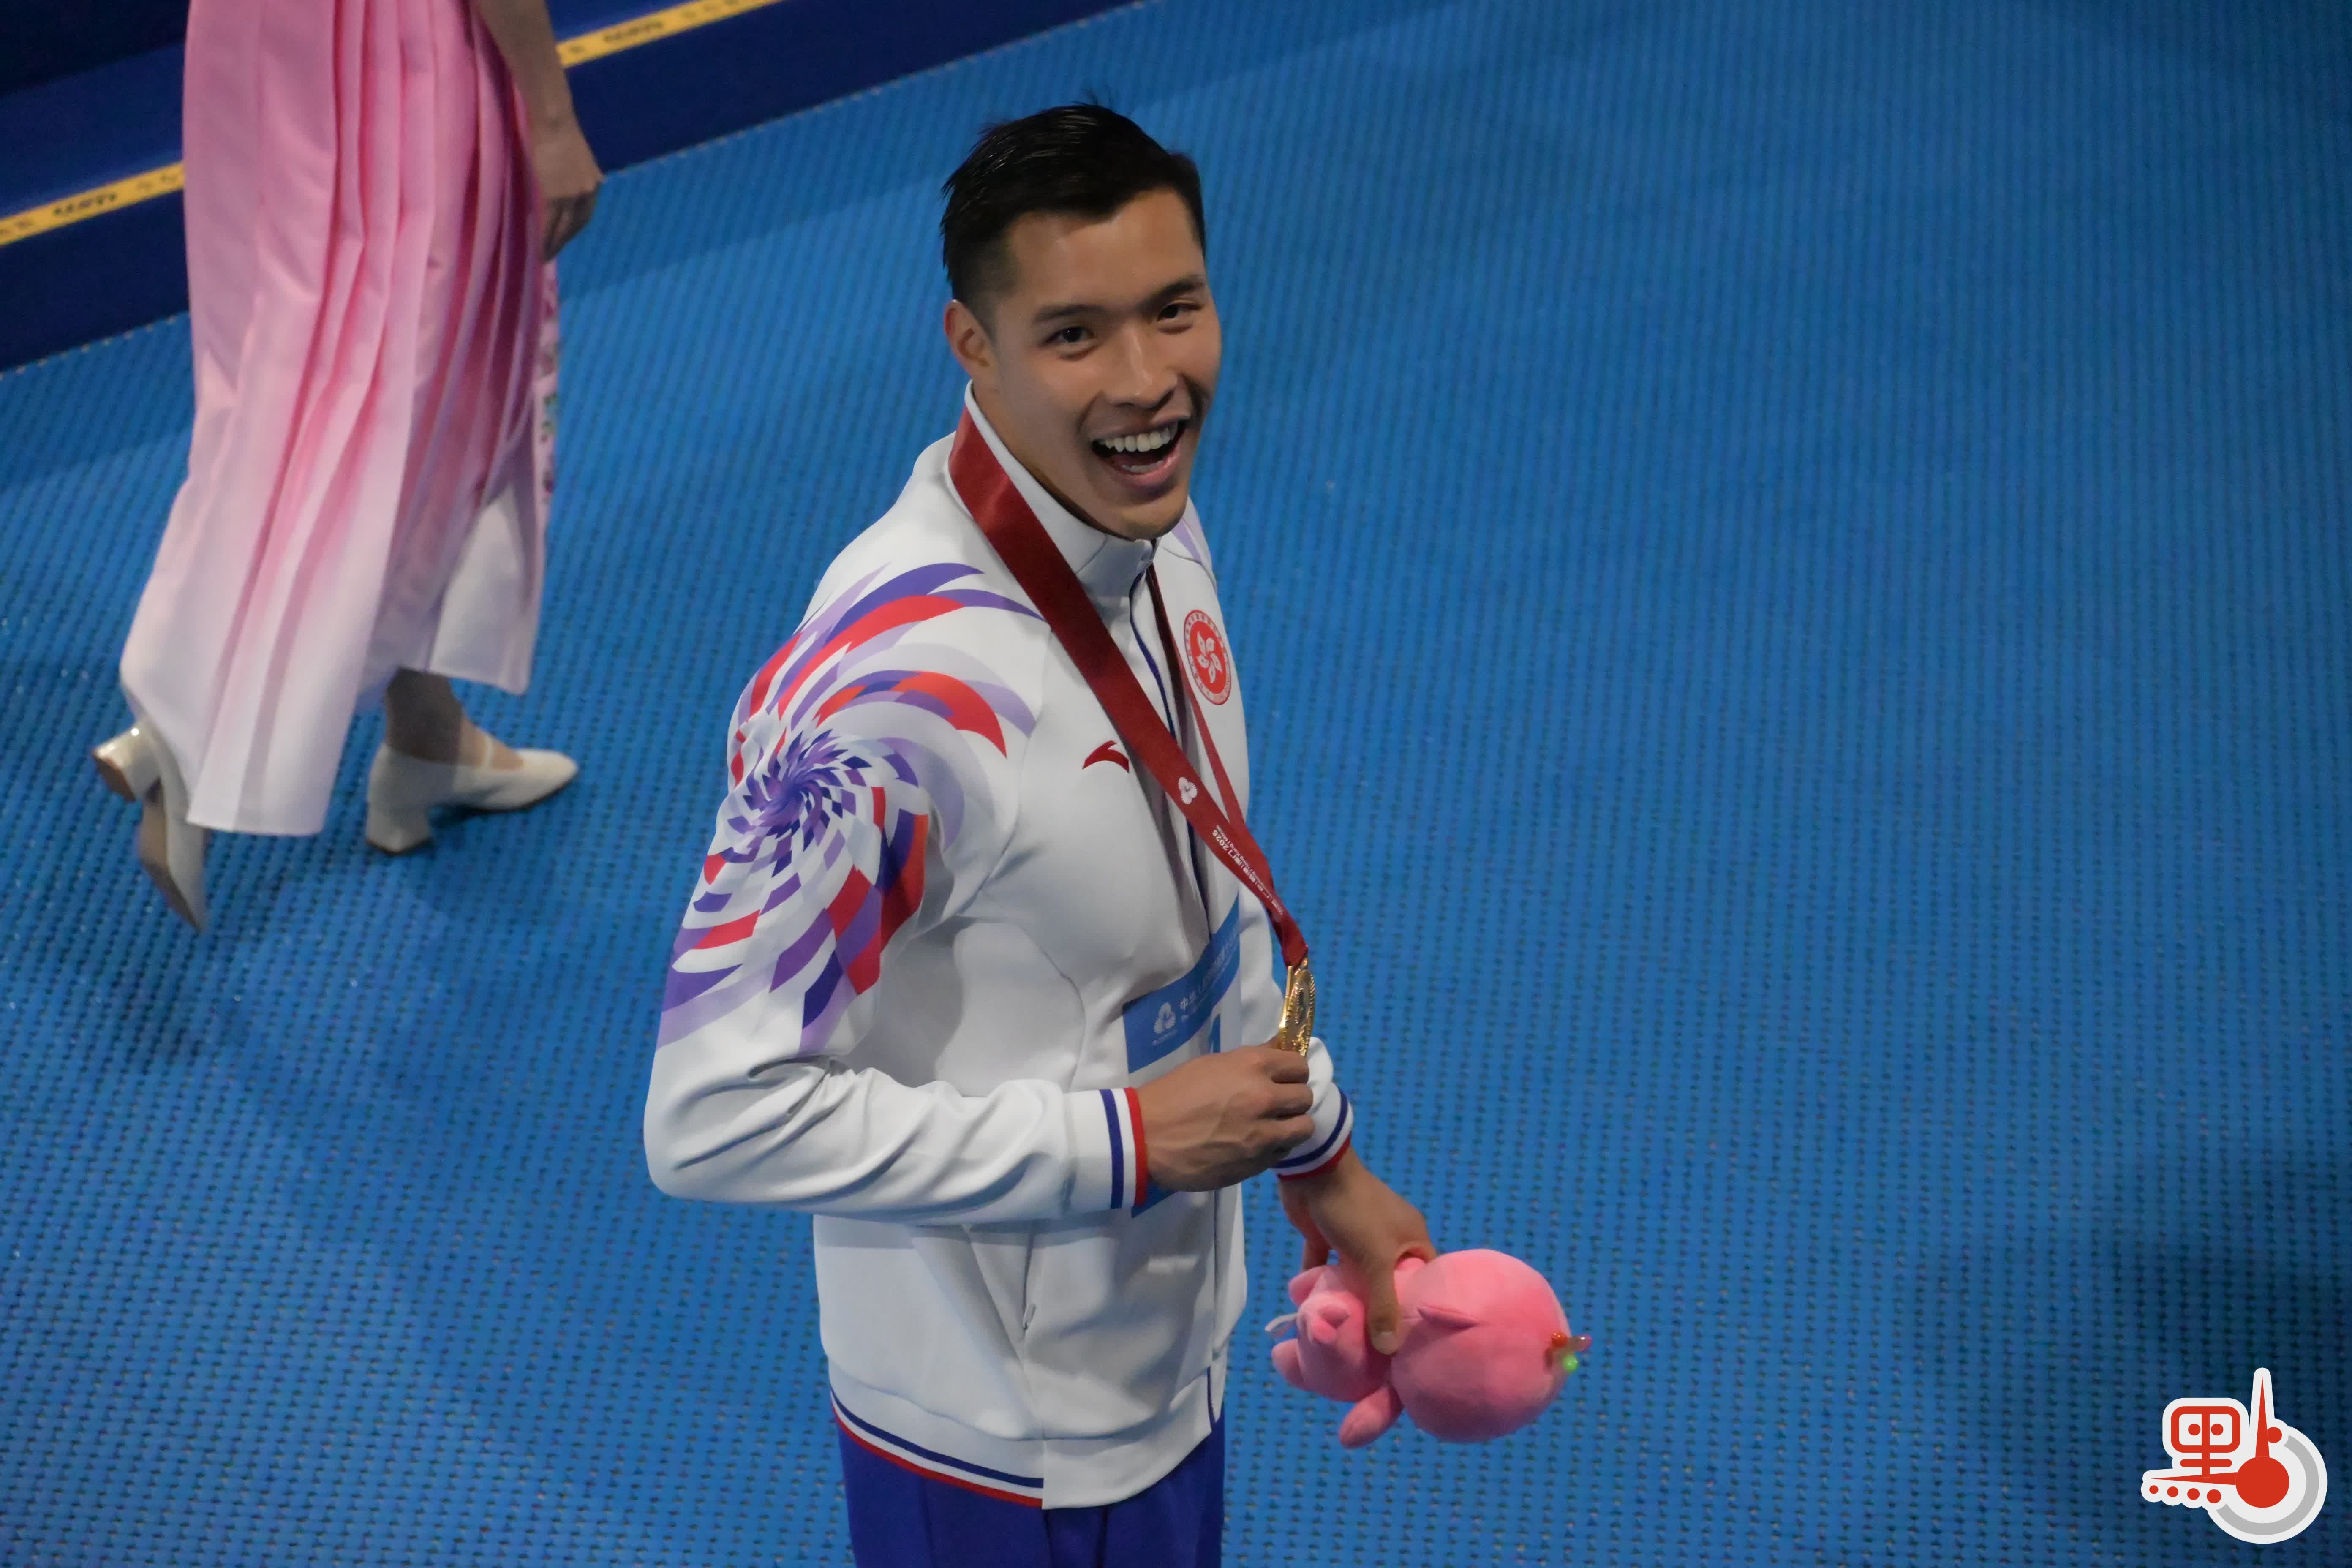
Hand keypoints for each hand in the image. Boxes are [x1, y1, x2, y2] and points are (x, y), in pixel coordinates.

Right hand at [531, 117, 601, 257]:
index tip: (561, 242)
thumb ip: (571, 175)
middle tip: (548, 256)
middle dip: (562, 242)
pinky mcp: (555, 195)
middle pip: (574, 227)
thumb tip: (558, 188)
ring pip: (561, 228)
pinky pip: (548, 223)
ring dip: (552, 245)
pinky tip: (536, 247)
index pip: (584, 217)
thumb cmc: (558, 131)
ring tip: (540, 256)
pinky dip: (543, 238)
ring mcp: (572, 196)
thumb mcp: (574, 157)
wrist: (553, 118)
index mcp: (593, 184)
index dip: (571, 232)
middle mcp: (587, 193)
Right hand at [1134, 1045, 1316, 1190]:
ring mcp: (1262, 1133)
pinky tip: (1257, 1144)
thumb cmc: (1172, 1095)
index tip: (1283, 1079)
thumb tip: (1279, 1051)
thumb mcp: (1211, 1065)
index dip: (1292, 1072)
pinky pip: (1283, 1152)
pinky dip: (1276, 1148)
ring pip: (1303, 1127)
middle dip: (1293, 1099)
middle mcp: (1264, 1097)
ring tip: (1273, 1127)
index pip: (1298, 1065)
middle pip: (1305, 1096)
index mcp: (1251, 1066)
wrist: (1145, 1137)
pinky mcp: (1256, 1162)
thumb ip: (1250, 1062)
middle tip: (1277, 1104)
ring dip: (1291, 1126)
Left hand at [1280, 1148, 1434, 1354]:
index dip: (1421, 1306)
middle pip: (1389, 1282)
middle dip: (1382, 1310)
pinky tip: (1313, 1313)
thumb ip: (1383, 1304)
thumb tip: (1390, 1349)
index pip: (1425, 1278)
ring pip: (1356, 1277)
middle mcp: (1387, 1238)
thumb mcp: (1375, 1259)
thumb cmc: (1355, 1211)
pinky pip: (1325, 1268)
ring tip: (1349, 1338)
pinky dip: (1318, 1286)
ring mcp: (1356, 1237)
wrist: (1312, 1171)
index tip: (1416, 1340)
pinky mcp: (1328, 1237)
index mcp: (1410, 1237)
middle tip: (1379, 1349)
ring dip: (1349, 1300)